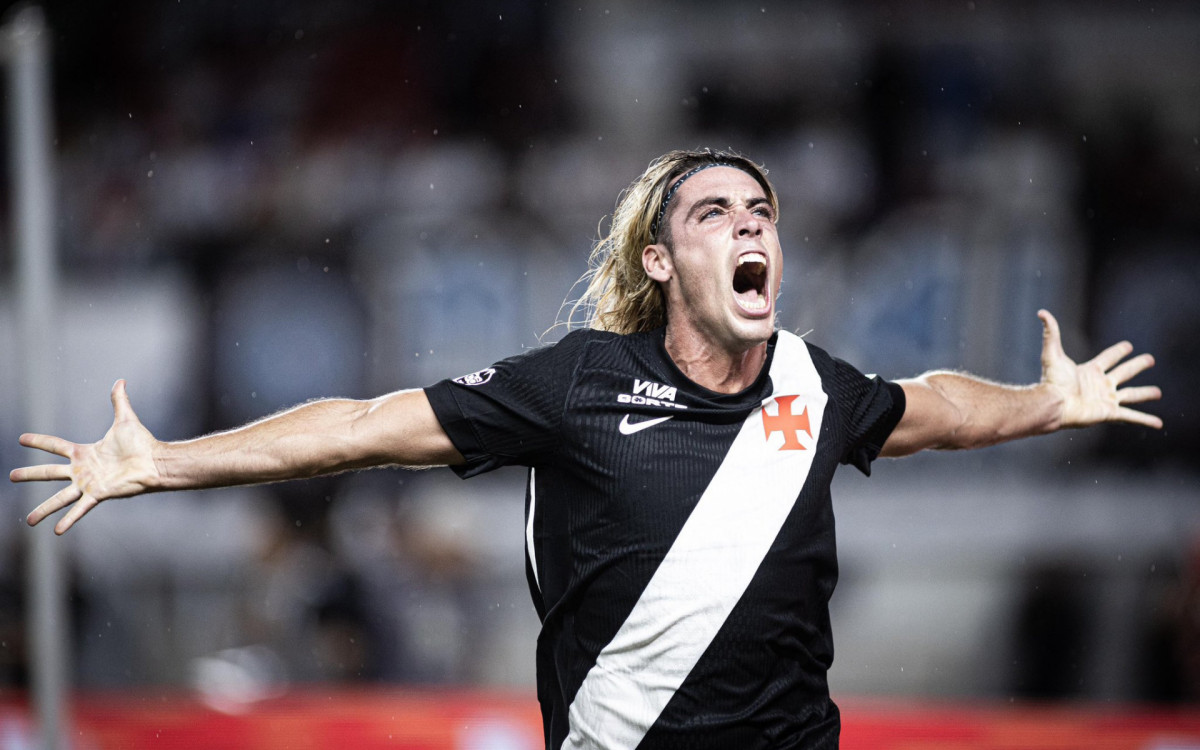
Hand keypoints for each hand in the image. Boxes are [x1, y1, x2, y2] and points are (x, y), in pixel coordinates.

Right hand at [11, 380, 160, 534]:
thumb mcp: (124, 419)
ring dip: (44, 509)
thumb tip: (120, 380)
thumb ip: (119, 400)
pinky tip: (56, 531)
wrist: (155, 462)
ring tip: (29, 520)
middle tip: (11, 476)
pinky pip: (79, 509)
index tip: (21, 439)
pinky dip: (68, 520)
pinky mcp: (98, 495)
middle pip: (49, 472)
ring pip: (59, 497)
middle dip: (30, 474)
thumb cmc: (142, 443)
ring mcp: (88, 484)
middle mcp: (83, 470)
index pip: (55, 446)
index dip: (39, 442)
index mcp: (84, 452)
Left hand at [1039, 309, 1162, 429]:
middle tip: (1150, 359)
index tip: (1128, 346)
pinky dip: (1145, 420)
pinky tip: (1157, 423)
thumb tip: (1042, 312)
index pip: (1108, 358)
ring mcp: (1106, 399)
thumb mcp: (1053, 353)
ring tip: (1158, 392)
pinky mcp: (1109, 412)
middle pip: (1124, 373)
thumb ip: (1051, 333)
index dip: (1118, 352)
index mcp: (1090, 371)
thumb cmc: (1052, 381)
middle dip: (1137, 366)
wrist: (1054, 403)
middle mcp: (1100, 385)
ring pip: (1131, 395)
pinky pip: (1132, 416)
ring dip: (1145, 393)